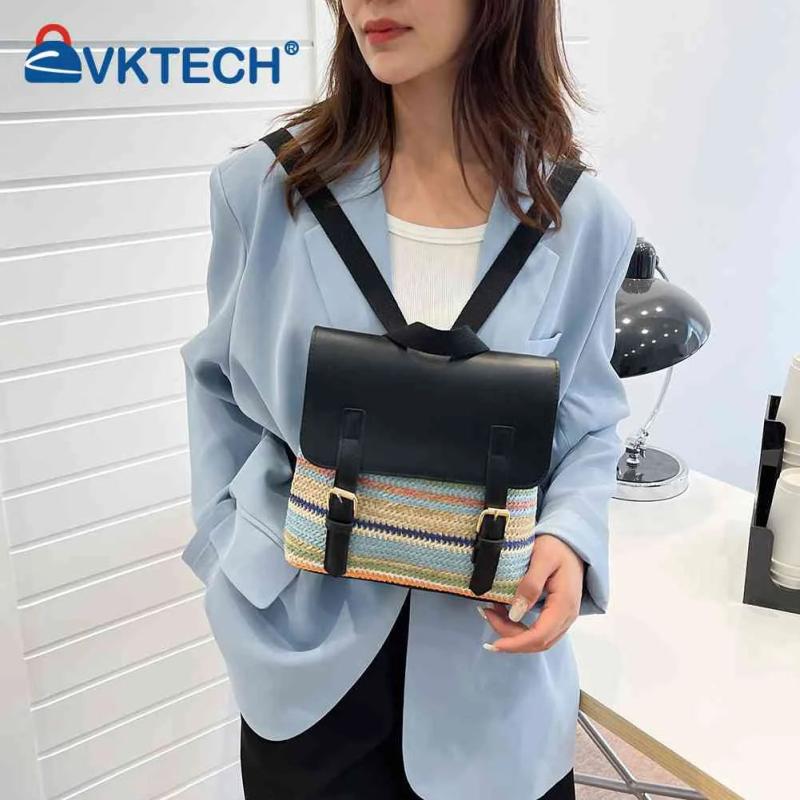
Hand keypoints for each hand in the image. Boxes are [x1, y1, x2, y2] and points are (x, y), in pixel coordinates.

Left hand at [480, 533, 583, 653]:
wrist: (572, 544)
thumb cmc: (557, 547)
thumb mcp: (542, 558)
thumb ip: (530, 584)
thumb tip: (516, 613)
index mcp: (564, 604)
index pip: (539, 636)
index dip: (515, 643)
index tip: (494, 644)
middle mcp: (567, 616)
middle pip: (537, 642)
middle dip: (509, 637)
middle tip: (486, 614)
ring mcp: (563, 617)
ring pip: (537, 639)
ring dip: (512, 632)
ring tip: (491, 612)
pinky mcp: (556, 614)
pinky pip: (538, 630)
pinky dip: (518, 627)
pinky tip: (503, 613)